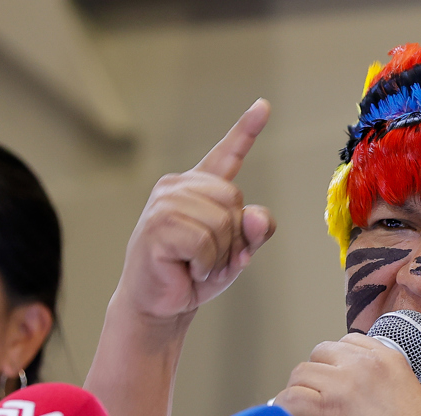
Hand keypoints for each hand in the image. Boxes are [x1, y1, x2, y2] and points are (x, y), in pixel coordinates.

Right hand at [117, 99, 275, 323]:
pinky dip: (204, 262)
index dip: (246, 130)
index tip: (263, 106)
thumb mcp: (236, 252)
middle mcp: (178, 187)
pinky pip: (203, 241)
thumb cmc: (195, 273)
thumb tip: (255, 217)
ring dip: (218, 254)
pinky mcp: (157, 225)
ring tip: (196, 263)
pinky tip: (186, 267)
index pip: (226, 154)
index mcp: (198, 188)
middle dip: (233, 238)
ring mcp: (164, 203)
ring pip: (221, 222)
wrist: (160, 303)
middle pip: (234, 200)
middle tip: (210, 258)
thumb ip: (253, 232)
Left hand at [274, 334, 420, 415]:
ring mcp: (345, 383)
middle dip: (317, 376)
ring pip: (301, 373)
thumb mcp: (403, 394)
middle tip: (320, 402)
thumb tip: (341, 384)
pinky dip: (287, 412)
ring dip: (301, 393)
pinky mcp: (328, 407)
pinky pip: (291, 399)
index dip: (336, 363)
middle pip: (321, 353)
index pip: (348, 342)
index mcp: (389, 359)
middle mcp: (366, 365)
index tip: (335, 383)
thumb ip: (377, 380)